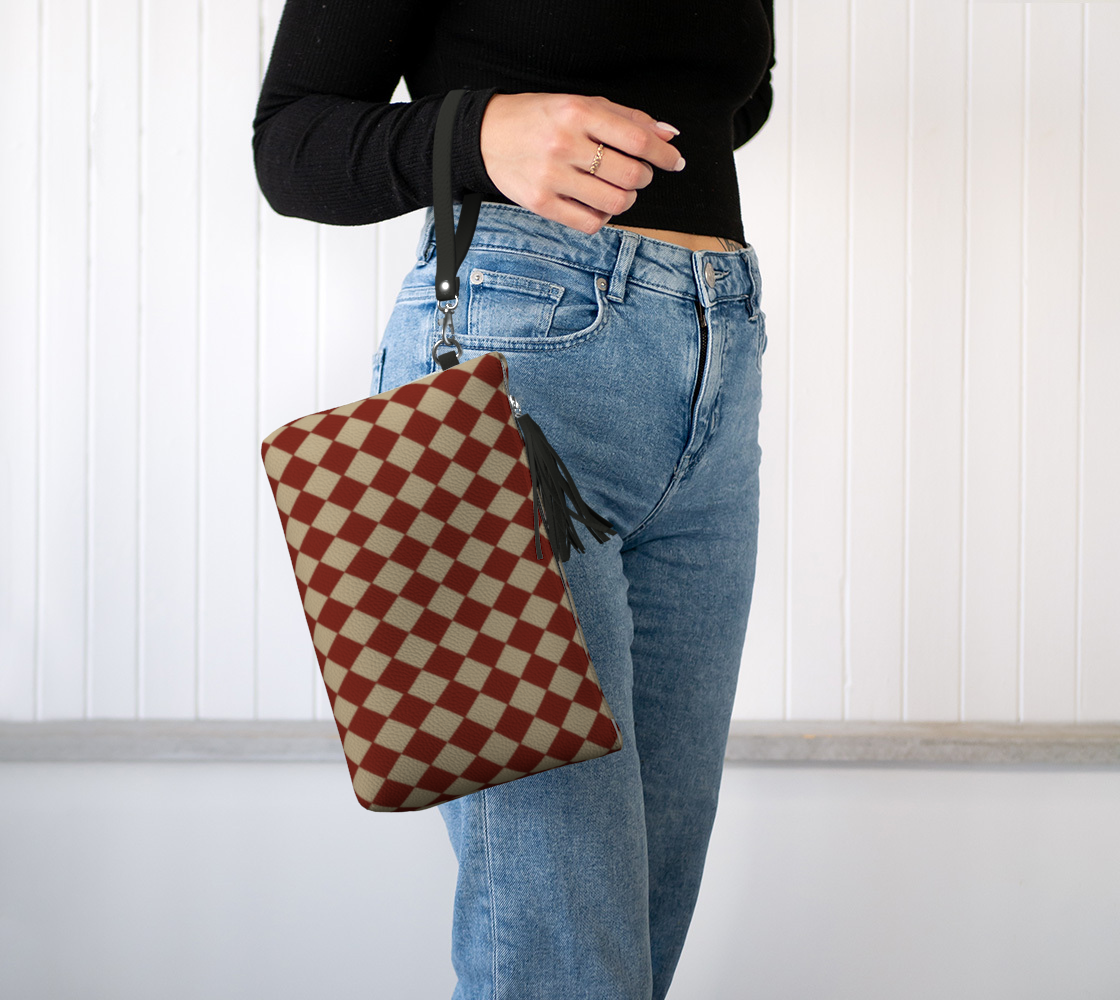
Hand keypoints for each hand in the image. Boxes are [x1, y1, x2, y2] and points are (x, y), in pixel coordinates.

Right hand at [478, 92, 683, 234]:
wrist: (486, 135)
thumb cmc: (540, 119)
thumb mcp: (581, 105)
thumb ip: (627, 119)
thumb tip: (669, 135)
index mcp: (578, 112)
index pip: (638, 139)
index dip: (664, 155)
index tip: (674, 162)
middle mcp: (564, 144)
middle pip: (630, 175)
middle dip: (644, 178)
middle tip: (638, 174)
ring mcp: (551, 176)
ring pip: (615, 203)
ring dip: (627, 199)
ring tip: (618, 189)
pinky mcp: (541, 204)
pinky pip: (590, 223)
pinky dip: (604, 217)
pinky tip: (598, 204)